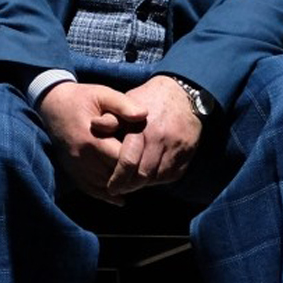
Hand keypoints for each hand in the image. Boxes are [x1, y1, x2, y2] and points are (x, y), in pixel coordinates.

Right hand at [39, 82, 149, 205]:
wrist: (52, 104)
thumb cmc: (81, 97)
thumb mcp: (103, 94)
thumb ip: (123, 105)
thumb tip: (143, 115)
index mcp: (92, 139)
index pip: (120, 160)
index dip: (137, 162)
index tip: (149, 159)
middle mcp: (82, 157)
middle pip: (113, 176)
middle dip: (131, 177)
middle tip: (147, 175)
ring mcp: (75, 165)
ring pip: (102, 186)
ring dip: (119, 187)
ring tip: (136, 183)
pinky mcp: (70, 169)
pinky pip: (89, 188)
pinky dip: (104, 195)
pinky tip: (118, 198)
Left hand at [107, 76, 202, 197]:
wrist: (182, 94)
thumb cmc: (148, 100)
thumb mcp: (126, 103)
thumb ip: (111, 117)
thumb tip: (94, 124)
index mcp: (141, 127)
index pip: (128, 161)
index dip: (118, 179)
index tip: (111, 186)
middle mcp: (160, 138)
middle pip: (143, 175)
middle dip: (129, 185)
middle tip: (120, 188)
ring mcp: (176, 147)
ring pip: (157, 178)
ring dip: (144, 184)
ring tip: (133, 183)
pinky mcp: (187, 153)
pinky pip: (171, 175)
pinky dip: (159, 179)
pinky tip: (150, 175)